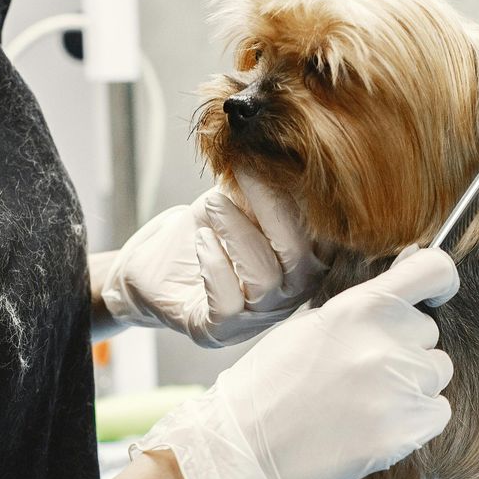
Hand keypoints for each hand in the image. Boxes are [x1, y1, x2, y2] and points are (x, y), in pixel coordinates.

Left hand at [98, 171, 325, 347]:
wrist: (151, 265)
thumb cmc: (201, 229)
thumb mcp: (237, 198)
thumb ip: (266, 183)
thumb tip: (287, 146)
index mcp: (306, 259)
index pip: (327, 234)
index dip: (306, 196)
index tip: (278, 157)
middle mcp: (290, 293)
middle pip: (302, 256)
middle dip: (272, 208)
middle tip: (243, 172)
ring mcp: (257, 317)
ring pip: (266, 279)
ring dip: (238, 232)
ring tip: (213, 205)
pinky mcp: (218, 331)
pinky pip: (229, 305)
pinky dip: (215, 266)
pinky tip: (202, 241)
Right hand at [131, 248, 458, 478]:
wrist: (245, 447)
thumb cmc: (269, 385)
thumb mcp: (310, 325)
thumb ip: (362, 307)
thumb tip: (407, 287)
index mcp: (359, 307)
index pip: (433, 271)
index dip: (442, 281)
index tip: (438, 296)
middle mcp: (385, 342)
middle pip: (430, 334)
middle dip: (406, 349)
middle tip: (364, 372)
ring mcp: (399, 388)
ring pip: (436, 375)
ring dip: (412, 386)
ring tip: (365, 402)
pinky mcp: (406, 431)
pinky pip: (437, 414)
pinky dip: (415, 421)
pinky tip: (375, 425)